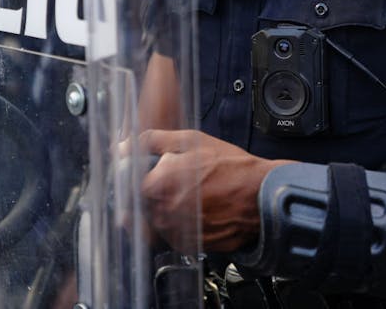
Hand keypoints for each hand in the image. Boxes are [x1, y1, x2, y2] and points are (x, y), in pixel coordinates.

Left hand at [138, 129, 291, 252]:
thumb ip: (153, 141)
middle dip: (152, 192)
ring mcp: (174, 232)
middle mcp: (163, 213)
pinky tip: (198, 209)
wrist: (262, 196)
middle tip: (177, 182)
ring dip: (164, 208)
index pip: (127, 184)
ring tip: (191, 195)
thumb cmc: (233, 168)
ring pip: (154, 220)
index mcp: (158, 185)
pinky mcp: (187, 245)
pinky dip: (179, 223)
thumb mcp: (192, 140)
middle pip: (139, 203)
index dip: (139, 175)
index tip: (149, 172)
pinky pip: (171, 234)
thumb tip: (124, 146)